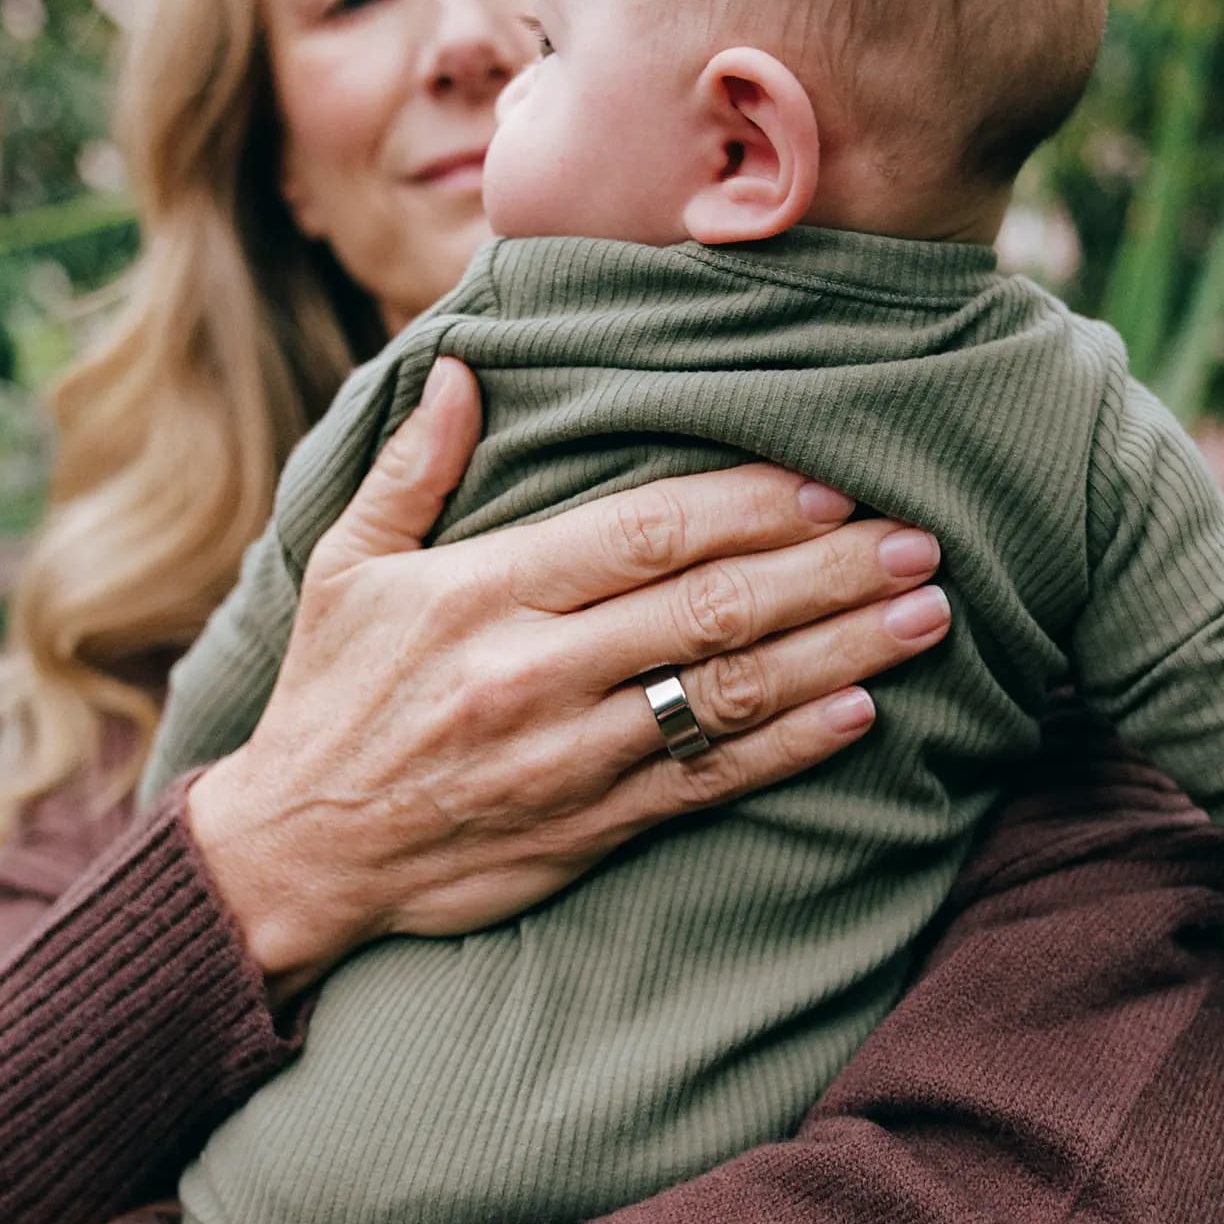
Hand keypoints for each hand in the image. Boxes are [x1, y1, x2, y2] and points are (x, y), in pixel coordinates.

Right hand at [188, 359, 949, 998]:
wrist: (298, 855)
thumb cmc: (330, 698)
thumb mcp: (348, 568)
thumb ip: (414, 468)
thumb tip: (468, 368)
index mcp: (487, 592)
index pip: (646, 532)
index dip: (751, 505)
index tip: (831, 485)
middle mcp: (538, 670)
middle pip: (712, 608)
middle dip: (828, 572)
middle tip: (921, 542)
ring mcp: (572, 755)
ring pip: (730, 695)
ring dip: (840, 653)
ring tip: (925, 617)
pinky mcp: (592, 826)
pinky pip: (712, 782)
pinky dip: (792, 749)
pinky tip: (863, 713)